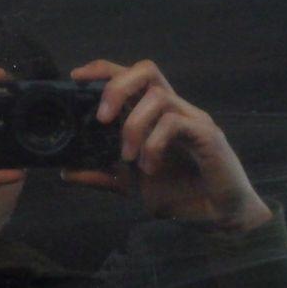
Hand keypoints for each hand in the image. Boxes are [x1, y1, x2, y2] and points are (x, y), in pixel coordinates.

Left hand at [64, 59, 270, 232]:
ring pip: (158, 96)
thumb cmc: (183, 194)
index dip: (103, 70)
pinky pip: (174, 122)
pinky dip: (154, 143)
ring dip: (134, 126)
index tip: (76, 78)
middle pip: (146, 70)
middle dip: (117, 87)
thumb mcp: (131, 185)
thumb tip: (66, 171)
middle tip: (102, 119)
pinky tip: (150, 167)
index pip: (130, 75)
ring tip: (129, 158)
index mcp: (156, 114)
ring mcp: (193, 118)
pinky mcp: (207, 134)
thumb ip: (102, 174)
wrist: (220, 217)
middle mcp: (175, 108)